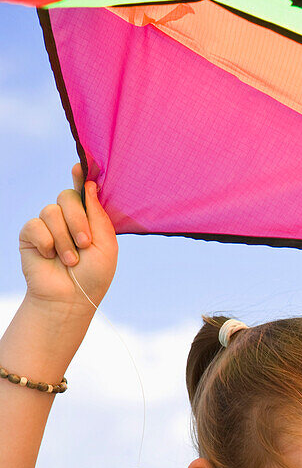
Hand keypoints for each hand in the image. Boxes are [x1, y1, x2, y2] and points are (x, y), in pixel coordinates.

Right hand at [19, 164, 117, 312]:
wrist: (70, 299)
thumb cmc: (93, 276)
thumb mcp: (106, 246)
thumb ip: (99, 215)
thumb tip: (90, 184)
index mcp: (89, 219)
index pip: (83, 190)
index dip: (81, 176)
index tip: (80, 168)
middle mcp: (68, 218)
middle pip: (68, 196)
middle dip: (78, 220)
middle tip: (85, 243)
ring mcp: (48, 226)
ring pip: (52, 211)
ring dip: (64, 238)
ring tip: (70, 260)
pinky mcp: (31, 235)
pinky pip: (35, 225)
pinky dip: (46, 242)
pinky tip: (50, 257)